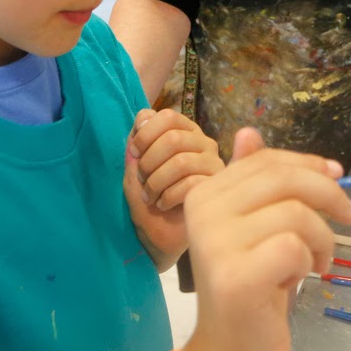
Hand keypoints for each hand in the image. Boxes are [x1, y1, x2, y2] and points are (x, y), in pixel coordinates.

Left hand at [124, 109, 222, 267]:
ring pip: (181, 162)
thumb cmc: (148, 196)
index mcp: (185, 131)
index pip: (167, 116)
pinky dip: (168, 195)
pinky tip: (163, 204)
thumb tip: (143, 117)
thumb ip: (137, 139)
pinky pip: (191, 184)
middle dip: (148, 162)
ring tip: (150, 195)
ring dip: (156, 181)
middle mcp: (204, 143)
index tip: (134, 153)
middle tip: (141, 179)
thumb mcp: (134, 165)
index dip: (146, 133)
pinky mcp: (217, 188)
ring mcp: (214, 165)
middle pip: (173, 138)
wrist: (157, 234)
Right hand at [178, 128, 350, 350]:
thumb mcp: (254, 226)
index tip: (337, 175)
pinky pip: (294, 246)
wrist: (232, 347)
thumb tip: (249, 132)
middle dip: (327, 193)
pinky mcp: (236, 276)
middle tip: (348, 217)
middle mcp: (202, 210)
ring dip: (322, 238)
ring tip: (317, 261)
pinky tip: (298, 279)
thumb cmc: (250, 284)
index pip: (266, 160)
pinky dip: (308, 261)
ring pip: (296, 213)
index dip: (308, 162)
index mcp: (204, 192)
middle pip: (283, 178)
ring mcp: (215, 243)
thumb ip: (252, 181)